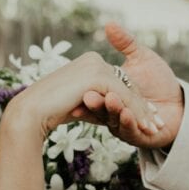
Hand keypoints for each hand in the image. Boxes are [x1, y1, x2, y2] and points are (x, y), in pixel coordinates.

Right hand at [4, 51, 159, 140]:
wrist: (32, 111)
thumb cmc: (50, 108)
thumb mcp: (81, 101)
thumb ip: (98, 101)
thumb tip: (115, 109)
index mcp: (90, 62)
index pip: (118, 82)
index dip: (133, 100)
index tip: (147, 116)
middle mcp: (94, 61)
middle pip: (125, 86)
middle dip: (142, 107)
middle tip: (156, 124)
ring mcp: (96, 68)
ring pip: (126, 93)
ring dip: (141, 112)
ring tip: (153, 128)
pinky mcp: (95, 78)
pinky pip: (122, 98)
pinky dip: (135, 113)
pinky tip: (144, 126)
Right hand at [76, 22, 183, 147]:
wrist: (181, 105)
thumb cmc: (160, 80)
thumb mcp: (142, 58)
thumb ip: (125, 43)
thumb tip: (109, 24)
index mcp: (110, 90)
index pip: (98, 88)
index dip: (90, 88)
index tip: (79, 87)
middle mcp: (113, 108)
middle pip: (103, 103)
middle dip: (96, 101)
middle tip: (87, 96)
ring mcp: (122, 123)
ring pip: (115, 117)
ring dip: (112, 109)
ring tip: (110, 100)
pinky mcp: (136, 136)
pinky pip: (130, 129)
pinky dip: (128, 122)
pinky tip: (127, 114)